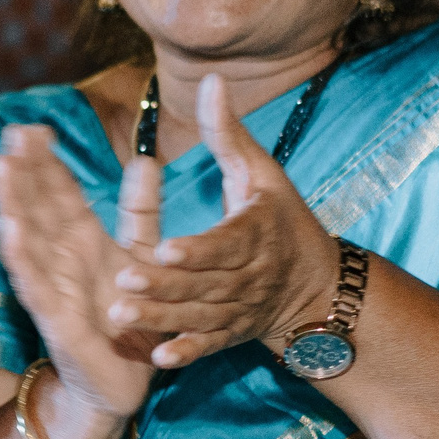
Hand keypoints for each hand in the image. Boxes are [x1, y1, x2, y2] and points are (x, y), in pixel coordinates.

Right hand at [0, 125, 159, 422]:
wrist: (123, 384)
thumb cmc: (129, 320)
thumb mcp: (142, 257)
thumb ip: (142, 212)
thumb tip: (146, 161)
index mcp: (82, 241)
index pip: (59, 192)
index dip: (46, 160)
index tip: (35, 126)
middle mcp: (61, 258)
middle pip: (36, 206)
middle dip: (24, 169)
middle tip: (12, 131)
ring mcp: (52, 286)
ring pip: (27, 236)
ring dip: (12, 202)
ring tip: (0, 166)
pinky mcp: (53, 317)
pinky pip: (34, 282)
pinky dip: (21, 255)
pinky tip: (8, 228)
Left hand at [103, 75, 341, 369]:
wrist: (319, 286)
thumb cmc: (280, 218)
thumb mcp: (260, 172)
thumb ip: (228, 132)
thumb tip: (212, 79)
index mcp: (256, 231)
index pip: (226, 243)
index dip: (198, 249)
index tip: (164, 248)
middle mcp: (250, 274)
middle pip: (206, 283)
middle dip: (165, 285)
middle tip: (122, 281)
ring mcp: (241, 308)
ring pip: (200, 315)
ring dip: (161, 318)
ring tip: (119, 315)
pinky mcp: (233, 333)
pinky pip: (210, 345)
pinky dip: (187, 352)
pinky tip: (158, 358)